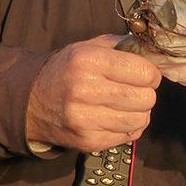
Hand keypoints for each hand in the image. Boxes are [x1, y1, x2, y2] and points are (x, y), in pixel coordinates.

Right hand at [25, 35, 161, 151]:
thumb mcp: (88, 47)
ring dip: (139, 112)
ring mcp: (86, 119)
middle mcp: (86, 89)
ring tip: (125, 106)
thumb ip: (122, 45)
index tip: (145, 75)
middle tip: (135, 91)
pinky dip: (128, 127)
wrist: (31, 102)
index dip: (151, 74)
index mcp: (88, 61)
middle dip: (146, 94)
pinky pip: (129, 136)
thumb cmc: (66, 71)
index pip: (144, 72)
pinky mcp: (88, 141)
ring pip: (141, 119)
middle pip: (146, 98)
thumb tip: (154, 51)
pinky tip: (115, 118)